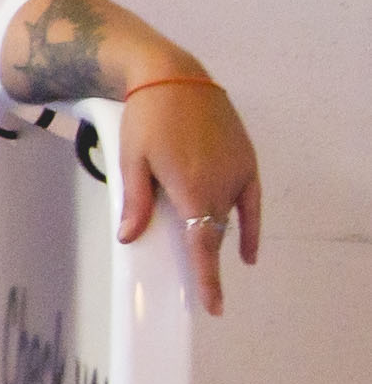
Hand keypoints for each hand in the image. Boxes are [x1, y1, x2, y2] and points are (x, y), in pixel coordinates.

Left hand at [114, 77, 262, 316]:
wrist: (173, 77)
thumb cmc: (146, 117)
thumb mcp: (132, 161)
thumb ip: (135, 202)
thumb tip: (130, 238)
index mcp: (192, 188)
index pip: (203, 245)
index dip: (209, 279)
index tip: (214, 306)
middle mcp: (222, 183)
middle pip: (213, 233)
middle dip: (205, 259)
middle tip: (198, 287)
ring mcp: (238, 171)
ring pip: (229, 217)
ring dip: (218, 236)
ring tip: (208, 257)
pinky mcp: (246, 159)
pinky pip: (252, 202)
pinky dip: (249, 226)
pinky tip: (248, 249)